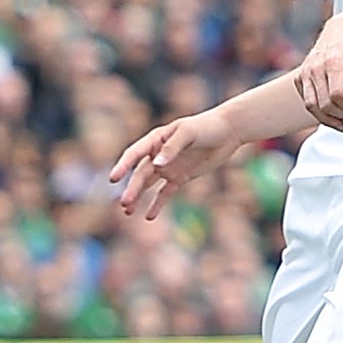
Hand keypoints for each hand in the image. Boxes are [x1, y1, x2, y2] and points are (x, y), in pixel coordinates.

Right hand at [111, 110, 246, 220]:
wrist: (228, 131)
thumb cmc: (207, 126)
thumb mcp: (188, 133)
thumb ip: (172, 148)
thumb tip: (157, 164)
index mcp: (155, 139)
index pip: (134, 154)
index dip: (123, 166)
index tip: (113, 179)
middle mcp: (158, 155)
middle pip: (140, 174)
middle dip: (132, 189)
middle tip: (124, 203)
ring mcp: (168, 167)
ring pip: (148, 185)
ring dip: (138, 197)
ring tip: (127, 211)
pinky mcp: (180, 177)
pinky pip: (165, 193)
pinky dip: (157, 204)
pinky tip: (149, 216)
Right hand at [292, 29, 342, 130]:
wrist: (339, 32)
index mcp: (334, 62)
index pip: (338, 94)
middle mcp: (315, 67)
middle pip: (325, 104)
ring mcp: (305, 73)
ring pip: (311, 106)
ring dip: (328, 119)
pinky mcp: (299, 78)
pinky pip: (306, 102)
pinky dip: (318, 112)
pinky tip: (332, 114)